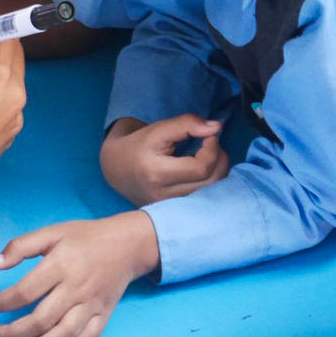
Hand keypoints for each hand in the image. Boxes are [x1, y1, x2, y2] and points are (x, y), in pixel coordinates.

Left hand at [0, 212, 158, 336]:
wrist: (126, 244)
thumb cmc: (85, 237)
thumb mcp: (52, 232)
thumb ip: (21, 246)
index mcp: (60, 264)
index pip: (24, 292)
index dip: (1, 302)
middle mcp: (76, 288)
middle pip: (40, 320)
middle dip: (12, 331)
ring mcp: (91, 304)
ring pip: (62, 335)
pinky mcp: (104, 315)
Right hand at [99, 115, 228, 205]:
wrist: (115, 168)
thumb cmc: (138, 146)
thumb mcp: (158, 130)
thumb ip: (186, 124)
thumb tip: (217, 127)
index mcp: (156, 173)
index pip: (200, 168)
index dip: (213, 149)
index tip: (210, 134)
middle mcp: (163, 196)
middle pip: (210, 183)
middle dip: (220, 159)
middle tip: (212, 143)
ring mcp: (170, 207)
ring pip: (212, 193)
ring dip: (219, 171)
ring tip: (209, 155)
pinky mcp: (175, 212)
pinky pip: (205, 199)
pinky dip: (212, 183)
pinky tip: (205, 170)